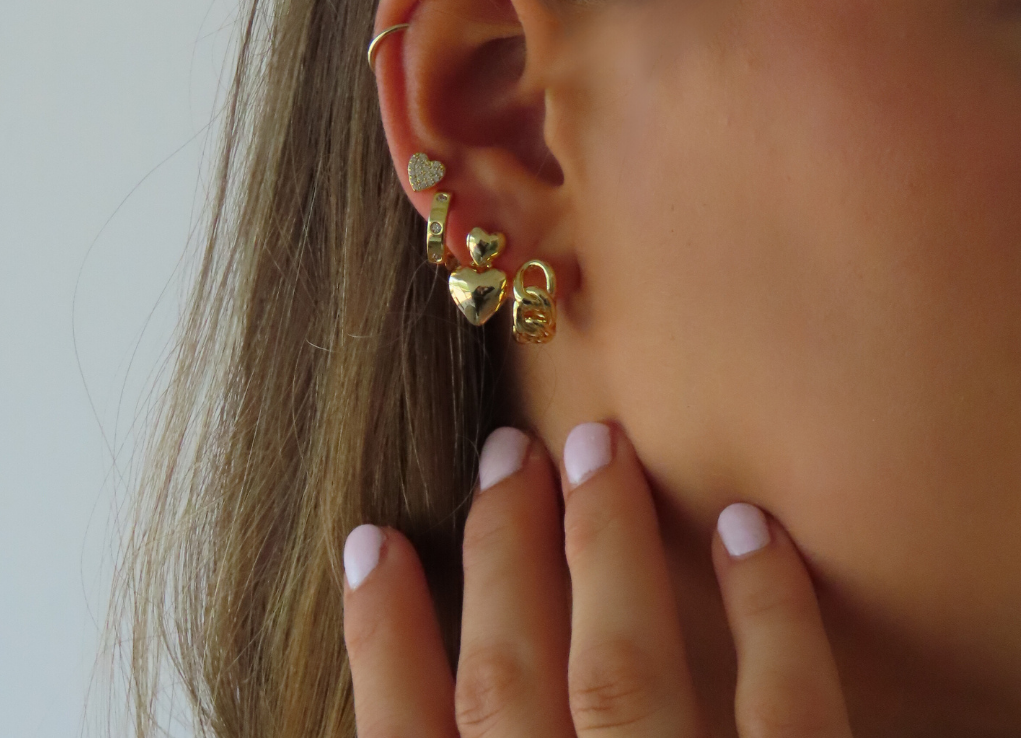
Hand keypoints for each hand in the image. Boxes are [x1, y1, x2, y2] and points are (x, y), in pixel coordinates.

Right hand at [342, 422, 851, 736]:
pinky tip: (748, 528)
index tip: (370, 540)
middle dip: (500, 552)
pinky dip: (769, 616)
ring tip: (593, 445)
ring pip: (621, 674)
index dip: (377, 636)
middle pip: (508, 680)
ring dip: (603, 547)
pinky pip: (786, 714)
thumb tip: (447, 692)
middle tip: (506, 452)